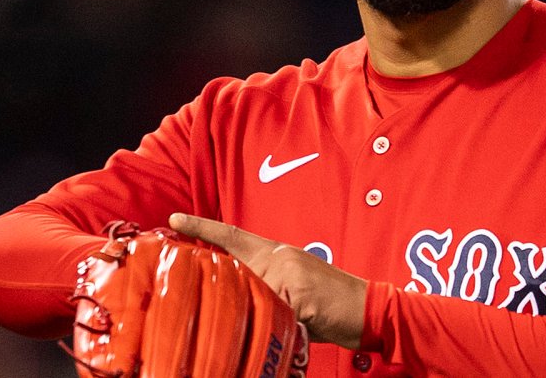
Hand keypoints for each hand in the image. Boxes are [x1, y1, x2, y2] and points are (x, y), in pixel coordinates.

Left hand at [168, 213, 367, 348]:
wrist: (372, 308)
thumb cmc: (330, 304)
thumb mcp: (294, 288)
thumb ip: (266, 285)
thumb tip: (235, 297)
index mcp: (278, 253)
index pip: (233, 236)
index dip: (202, 227)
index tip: (173, 218)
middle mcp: (281, 256)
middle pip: (237, 277)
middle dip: (237, 296)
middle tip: (255, 304)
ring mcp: (291, 274)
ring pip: (255, 299)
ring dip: (267, 317)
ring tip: (296, 319)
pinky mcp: (302, 295)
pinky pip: (278, 316)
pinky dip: (286, 328)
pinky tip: (304, 325)